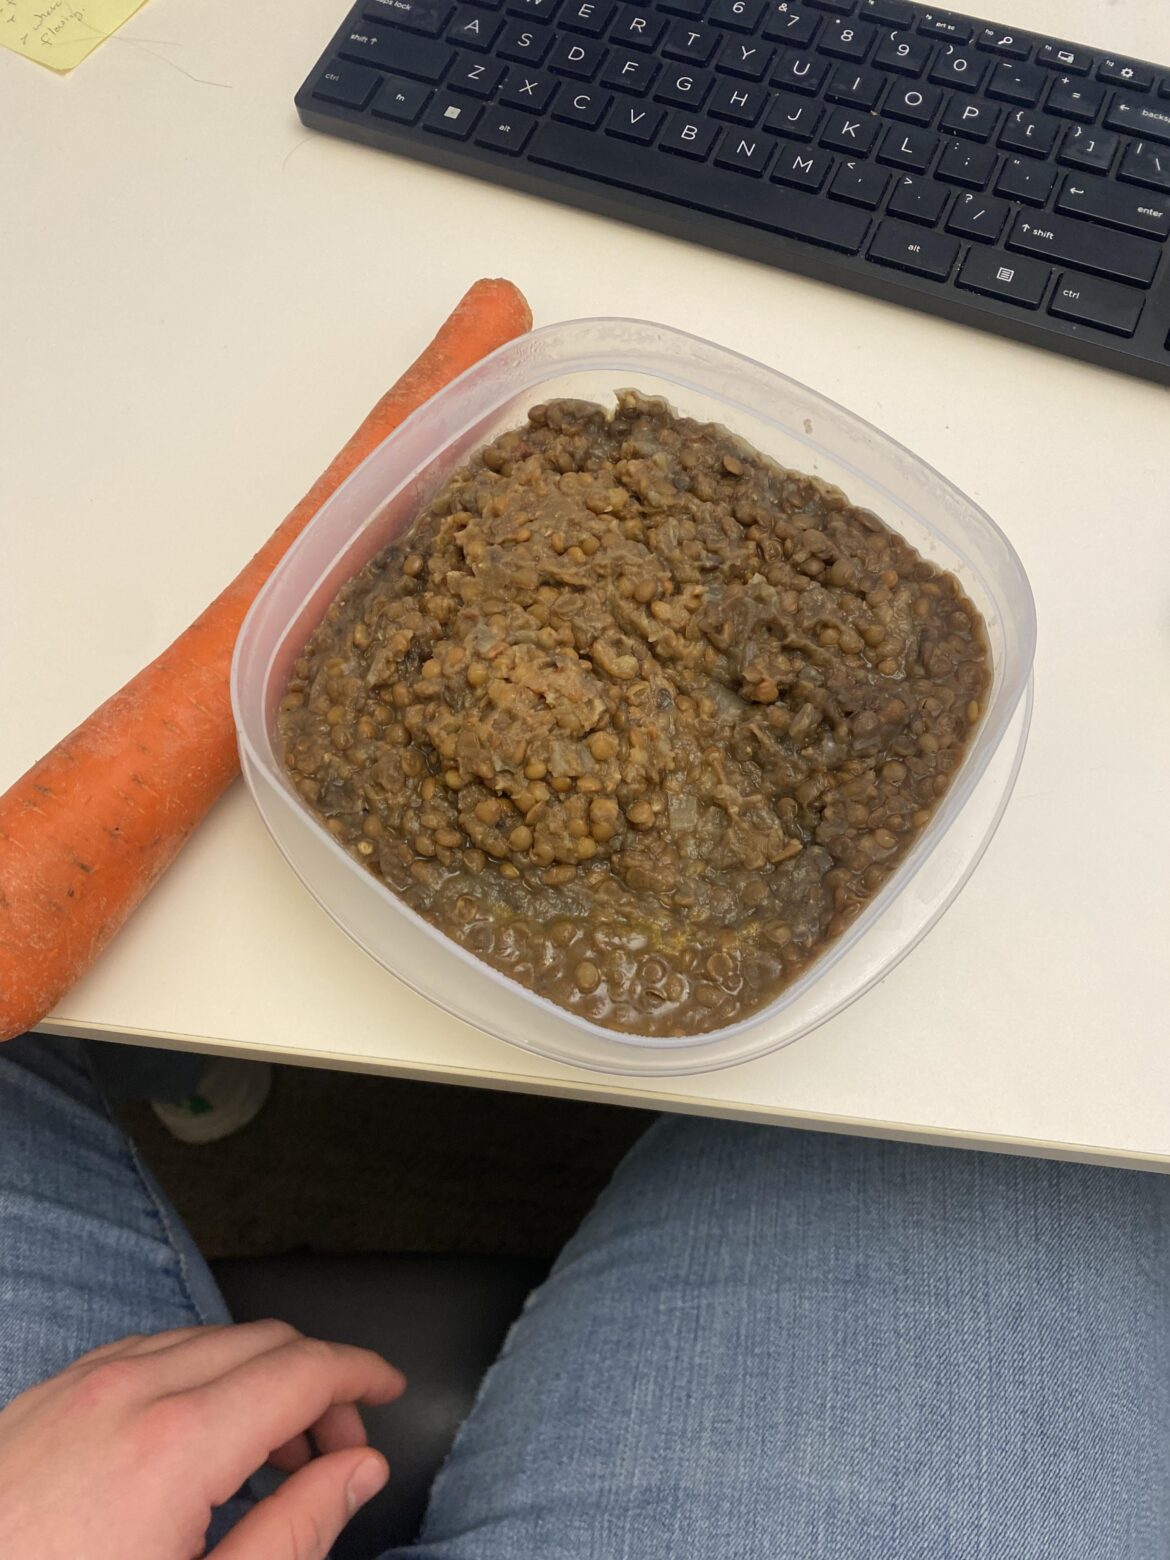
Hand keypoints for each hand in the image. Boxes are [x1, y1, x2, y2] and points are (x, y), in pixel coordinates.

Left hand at [0, 1321, 404, 1559]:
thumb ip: (294, 1533)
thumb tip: (356, 1471)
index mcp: (177, 1444)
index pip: (304, 1370)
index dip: (362, 1377)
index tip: (388, 1393)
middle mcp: (128, 1391)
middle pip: (262, 1341)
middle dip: (317, 1381)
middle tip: (337, 1450)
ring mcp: (77, 1386)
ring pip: (205, 1338)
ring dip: (256, 1377)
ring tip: (270, 1457)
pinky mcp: (42, 1398)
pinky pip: (145, 1352)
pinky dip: (195, 1375)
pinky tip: (196, 1438)